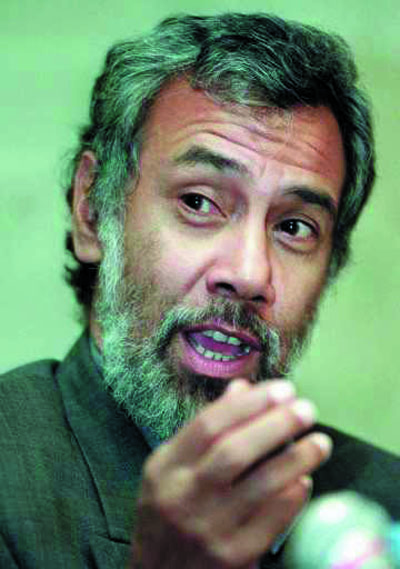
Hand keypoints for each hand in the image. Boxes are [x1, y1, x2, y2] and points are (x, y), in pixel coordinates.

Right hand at [130, 379, 331, 568]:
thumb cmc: (168, 513)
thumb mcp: (172, 468)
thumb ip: (205, 429)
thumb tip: (242, 389)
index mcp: (165, 467)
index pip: (208, 425)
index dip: (249, 403)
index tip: (281, 390)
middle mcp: (183, 496)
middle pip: (234, 451)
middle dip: (275, 424)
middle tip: (306, 409)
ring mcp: (208, 529)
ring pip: (260, 485)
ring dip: (295, 459)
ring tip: (320, 442)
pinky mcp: (232, 557)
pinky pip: (271, 521)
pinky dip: (292, 497)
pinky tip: (305, 479)